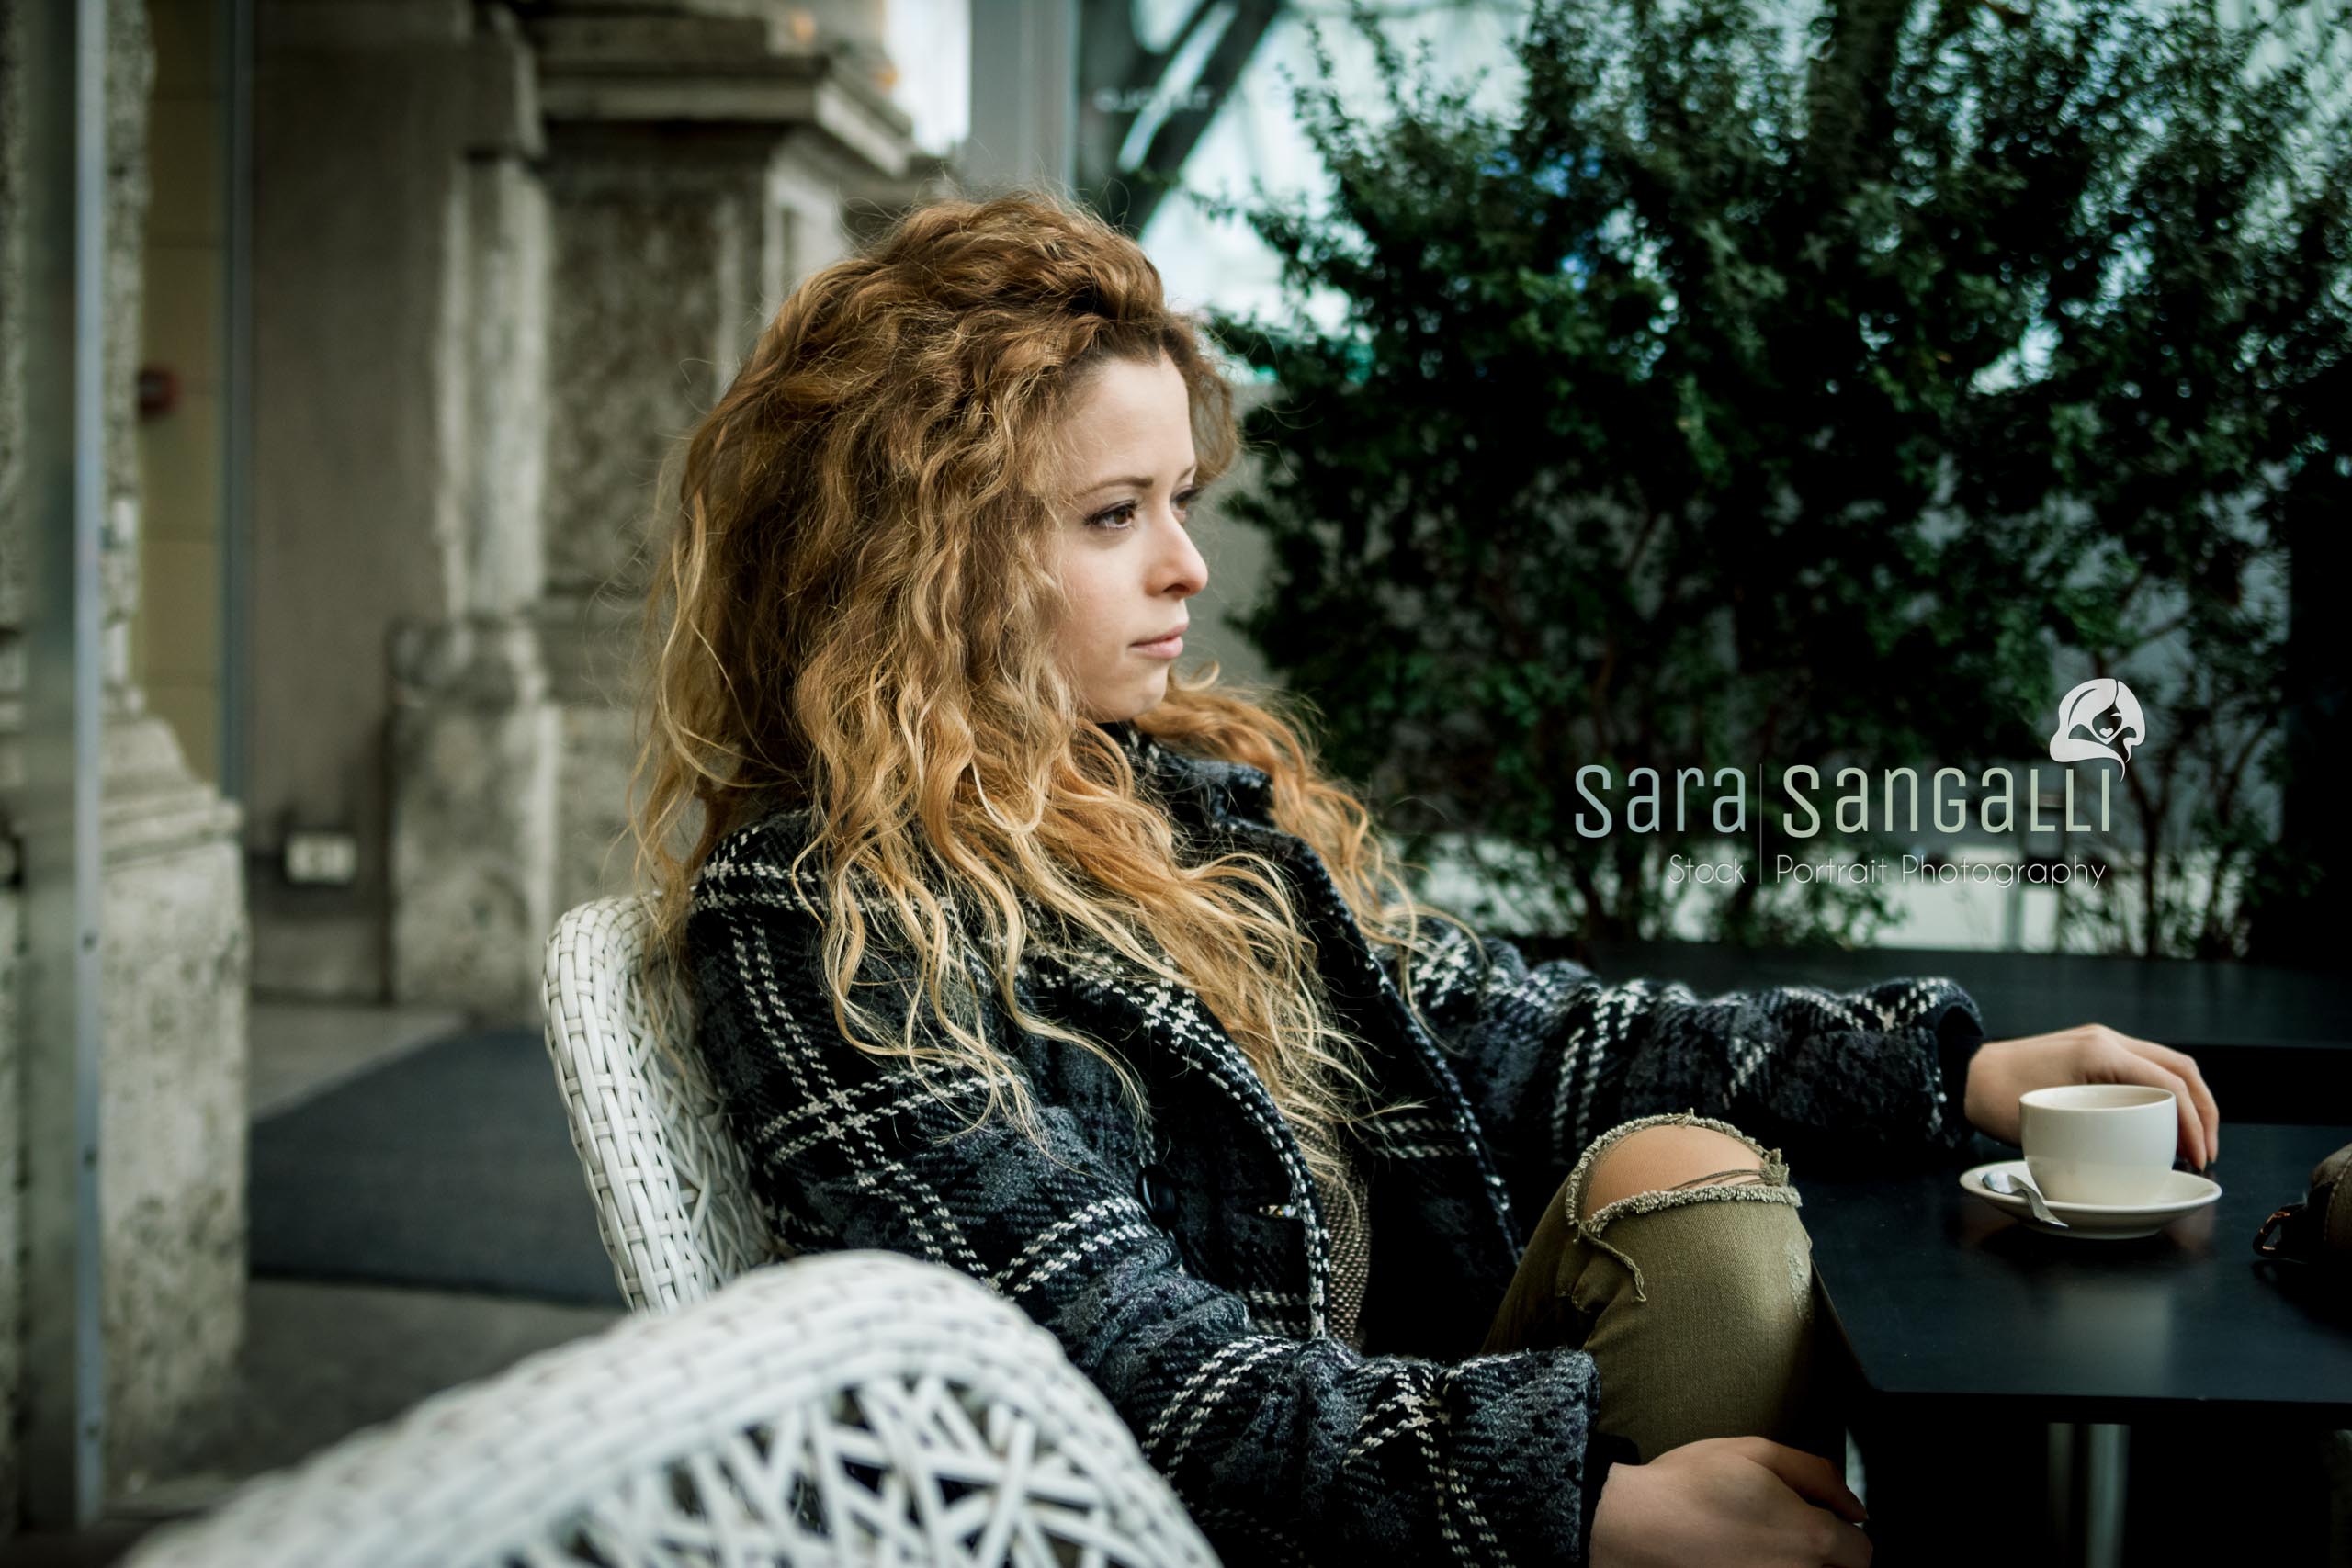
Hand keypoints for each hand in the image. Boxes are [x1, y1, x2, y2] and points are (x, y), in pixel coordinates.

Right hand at [1589, 1435, 1871, 1567]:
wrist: (1632, 1526)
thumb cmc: (1689, 1486)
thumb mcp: (1757, 1453)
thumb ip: (1818, 1475)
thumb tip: (1855, 1507)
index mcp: (1812, 1539)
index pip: (1862, 1552)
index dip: (1845, 1531)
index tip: (1821, 1519)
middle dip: (1829, 1556)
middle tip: (1791, 1534)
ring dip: (1802, 1565)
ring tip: (1766, 1547)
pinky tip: (1746, 1559)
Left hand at [1960, 1024, 2220, 1170]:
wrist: (1963, 1075)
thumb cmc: (1998, 1101)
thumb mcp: (2052, 1120)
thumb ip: (2103, 1131)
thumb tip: (2151, 1153)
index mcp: (2101, 1052)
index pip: (2169, 1083)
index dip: (2194, 1122)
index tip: (2199, 1155)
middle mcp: (2108, 1040)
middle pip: (2180, 1068)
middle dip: (2203, 1111)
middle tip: (2206, 1152)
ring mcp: (2102, 1042)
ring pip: (2167, 1065)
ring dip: (2189, 1101)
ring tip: (2193, 1141)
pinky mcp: (2094, 1051)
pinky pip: (2144, 1068)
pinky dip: (2165, 1093)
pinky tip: (2165, 1122)